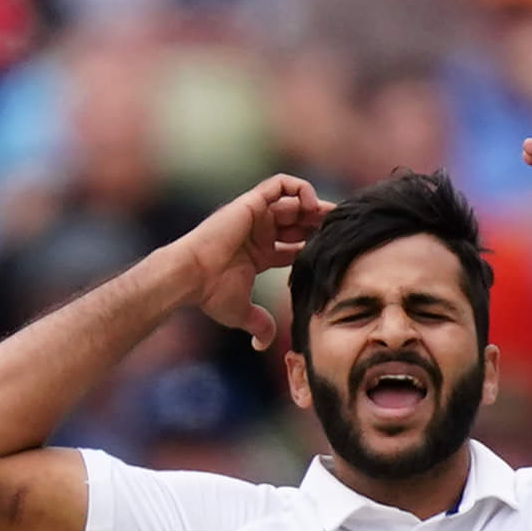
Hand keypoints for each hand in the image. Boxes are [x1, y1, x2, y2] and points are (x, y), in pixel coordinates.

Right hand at [180, 172, 330, 349]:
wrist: (190, 276)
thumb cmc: (210, 294)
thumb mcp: (241, 313)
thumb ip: (259, 325)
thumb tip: (262, 346)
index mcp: (259, 254)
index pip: (295, 244)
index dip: (315, 247)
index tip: (334, 252)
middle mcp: (258, 232)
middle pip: (299, 222)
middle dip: (321, 225)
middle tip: (342, 230)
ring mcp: (255, 216)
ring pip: (294, 201)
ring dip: (316, 207)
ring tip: (330, 218)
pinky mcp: (252, 202)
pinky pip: (281, 184)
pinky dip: (300, 189)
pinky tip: (311, 206)